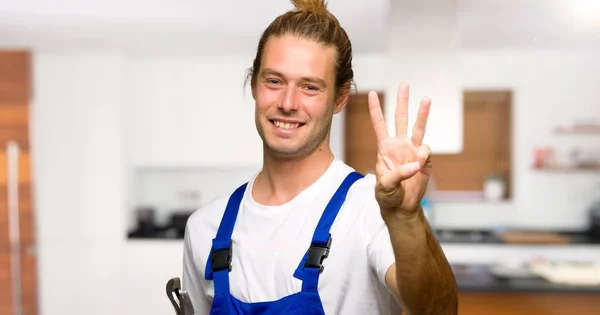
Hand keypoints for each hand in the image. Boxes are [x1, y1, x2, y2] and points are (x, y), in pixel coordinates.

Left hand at [368, 82, 431, 218]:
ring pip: (418, 128)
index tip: (371, 93)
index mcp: (384, 148)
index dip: (375, 109)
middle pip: (400, 118)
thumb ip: (396, 175)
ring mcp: (413, 151)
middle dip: (402, 101)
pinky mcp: (424, 160)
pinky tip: (418, 166)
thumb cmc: (387, 196)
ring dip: (422, 113)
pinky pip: (426, 152)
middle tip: (404, 84)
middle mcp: (399, 145)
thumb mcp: (384, 187)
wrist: (402, 207)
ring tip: (426, 99)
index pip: (379, 124)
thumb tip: (414, 164)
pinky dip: (423, 157)